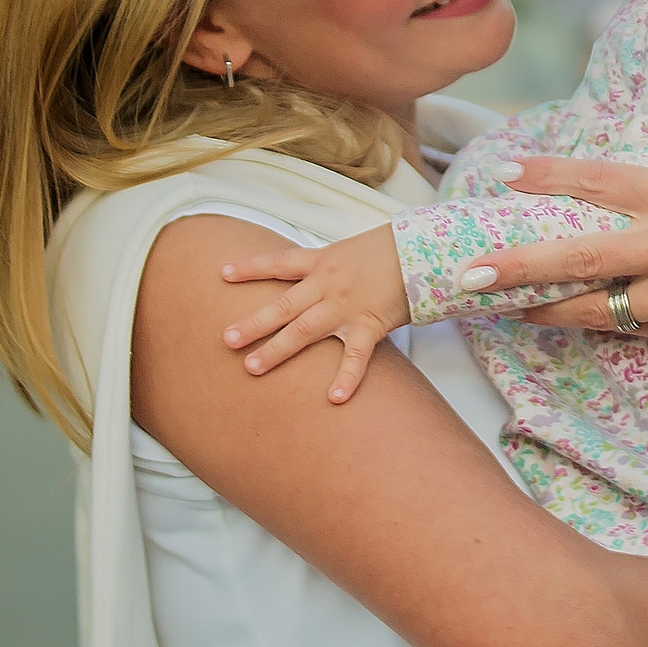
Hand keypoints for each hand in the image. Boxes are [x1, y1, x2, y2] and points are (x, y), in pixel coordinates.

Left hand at [220, 227, 412, 402]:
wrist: (425, 247)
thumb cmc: (391, 248)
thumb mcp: (353, 250)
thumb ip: (331, 267)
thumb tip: (316, 281)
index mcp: (323, 261)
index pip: (280, 263)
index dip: (251, 267)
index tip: (222, 273)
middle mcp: (327, 284)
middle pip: (283, 305)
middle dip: (254, 322)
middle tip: (226, 339)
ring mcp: (346, 305)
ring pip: (304, 330)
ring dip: (277, 349)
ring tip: (252, 367)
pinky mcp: (371, 323)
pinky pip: (356, 354)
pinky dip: (346, 377)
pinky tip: (333, 399)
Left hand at [469, 96, 647, 373]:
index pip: (601, 181)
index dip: (548, 176)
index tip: (505, 174)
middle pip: (582, 255)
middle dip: (520, 262)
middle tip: (468, 268)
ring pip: (594, 304)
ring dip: (539, 304)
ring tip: (489, 303)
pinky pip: (622, 327)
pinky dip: (582, 323)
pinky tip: (547, 317)